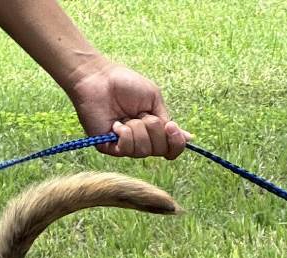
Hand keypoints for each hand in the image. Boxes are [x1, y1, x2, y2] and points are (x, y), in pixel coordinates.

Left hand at [64, 60, 187, 159]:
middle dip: (154, 129)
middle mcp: (141, 141)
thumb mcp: (154, 99)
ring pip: (144, 150)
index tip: (170, 127)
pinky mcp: (110, 148)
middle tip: (141, 113)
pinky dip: (124, 134)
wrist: (98, 78)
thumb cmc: (125, 83)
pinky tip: (116, 123)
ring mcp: (125, 147)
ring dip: (137, 129)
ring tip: (125, 116)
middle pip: (160, 150)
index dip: (175, 143)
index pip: (171, 149)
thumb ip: (168, 120)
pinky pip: (127, 150)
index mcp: (153, 131)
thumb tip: (188, 138)